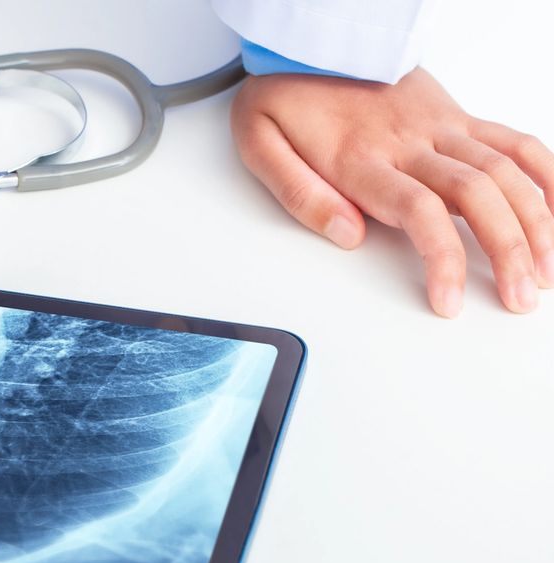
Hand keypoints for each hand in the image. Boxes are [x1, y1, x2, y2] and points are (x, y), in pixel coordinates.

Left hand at [231, 68, 553, 316]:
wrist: (306, 40)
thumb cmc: (283, 94)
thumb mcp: (259, 144)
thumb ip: (300, 194)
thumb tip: (349, 236)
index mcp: (361, 158)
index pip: (419, 212)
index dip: (443, 260)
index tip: (448, 300)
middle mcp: (409, 142)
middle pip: (476, 196)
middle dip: (507, 253)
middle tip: (517, 299)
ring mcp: (439, 126)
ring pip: (506, 171)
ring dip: (535, 223)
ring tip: (544, 271)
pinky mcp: (454, 115)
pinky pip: (514, 141)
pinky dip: (546, 174)